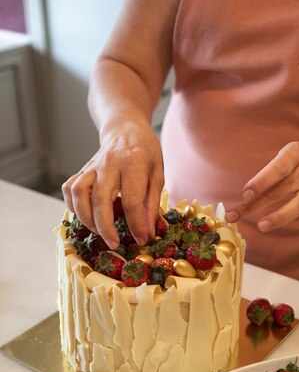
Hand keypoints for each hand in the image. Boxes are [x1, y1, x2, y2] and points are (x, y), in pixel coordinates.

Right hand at [62, 120, 163, 247]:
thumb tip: (147, 232)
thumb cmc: (146, 152)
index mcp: (134, 163)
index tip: (141, 240)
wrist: (125, 128)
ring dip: (86, 218)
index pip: (132, 201)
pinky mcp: (82, 169)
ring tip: (99, 231)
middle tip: (114, 243)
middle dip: (105, 227)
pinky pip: (69, 188)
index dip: (136, 225)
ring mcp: (92, 165)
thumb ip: (152, 203)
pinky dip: (72, 206)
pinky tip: (84, 216)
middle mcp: (109, 164)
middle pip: (100, 199)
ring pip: (79, 194)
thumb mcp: (158, 174)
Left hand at [225, 138, 298, 236]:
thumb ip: (271, 173)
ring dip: (281, 216)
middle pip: (281, 190)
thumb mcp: (290, 155)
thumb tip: (246, 197)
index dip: (261, 181)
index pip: (278, 168)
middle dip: (255, 204)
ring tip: (262, 226)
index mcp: (296, 155)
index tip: (244, 195)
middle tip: (235, 216)